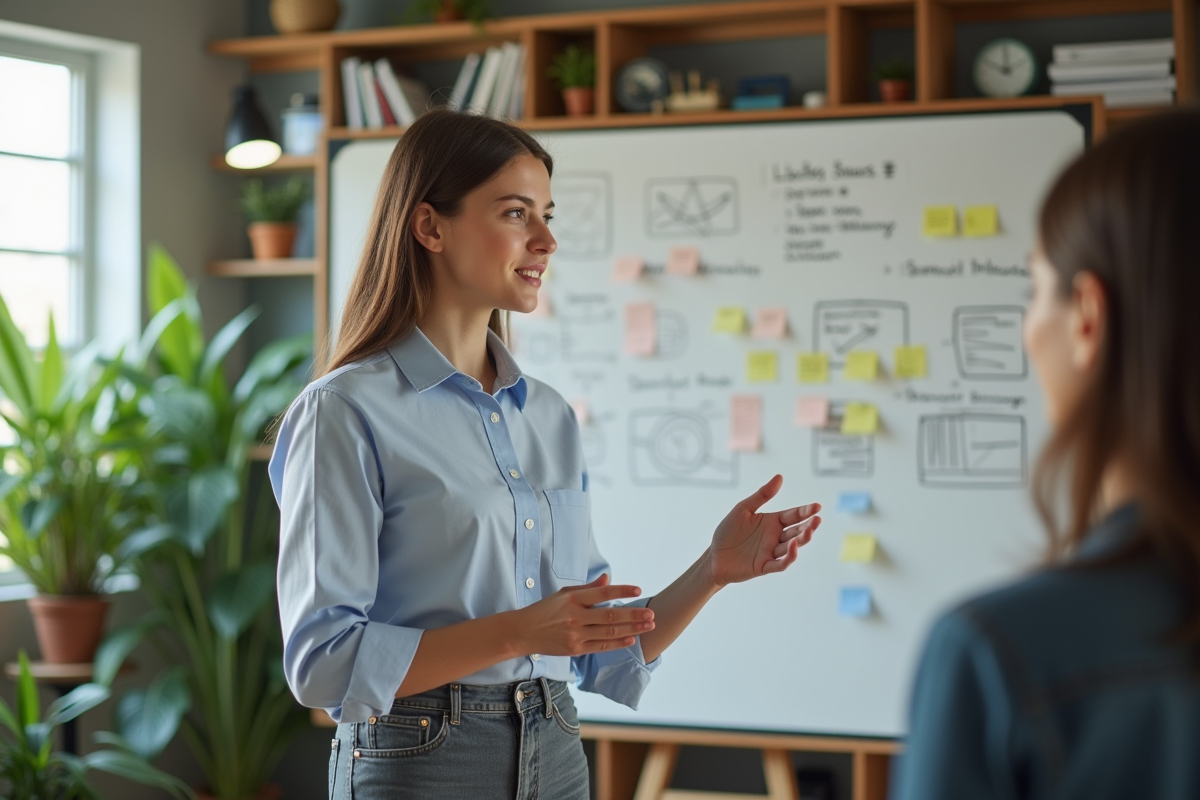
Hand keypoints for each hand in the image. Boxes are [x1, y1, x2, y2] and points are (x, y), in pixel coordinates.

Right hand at [513, 574, 655, 656]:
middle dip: (634, 615)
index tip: (638, 590)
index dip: (622, 591)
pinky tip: (631, 639)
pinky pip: (601, 646)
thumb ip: (588, 588)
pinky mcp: (575, 649)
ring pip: (609, 633)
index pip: (603, 593)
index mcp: (572, 598)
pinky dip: (617, 643)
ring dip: (632, 629)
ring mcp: (575, 634)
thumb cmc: (545, 610)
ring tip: (648, 626)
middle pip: (610, 616)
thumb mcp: (564, 594)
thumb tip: (608, 578)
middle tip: (651, 614)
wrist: (523, 632)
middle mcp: (575, 616)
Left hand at [706, 475, 820, 586]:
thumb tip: (780, 476)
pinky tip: (793, 546)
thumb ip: (762, 495)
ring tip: (809, 530)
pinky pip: (780, 563)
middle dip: (808, 525)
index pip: (793, 515)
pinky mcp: (764, 566)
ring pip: (792, 547)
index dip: (806, 511)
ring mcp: (771, 552)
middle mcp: (775, 537)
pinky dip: (789, 556)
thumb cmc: (728, 532)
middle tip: (817, 519)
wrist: (713, 556)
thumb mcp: (743, 509)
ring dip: (802, 539)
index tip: (817, 506)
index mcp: (772, 522)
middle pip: (797, 531)